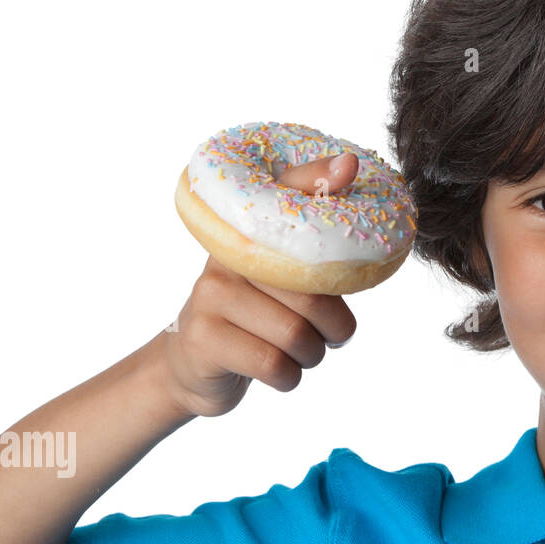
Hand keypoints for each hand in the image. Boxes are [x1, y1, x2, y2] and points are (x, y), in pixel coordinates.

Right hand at [161, 151, 360, 417]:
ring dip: (313, 355)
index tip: (350, 166)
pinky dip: (290, 377)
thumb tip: (351, 173)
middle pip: (310, 294)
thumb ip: (318, 249)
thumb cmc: (256, 318)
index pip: (284, 195)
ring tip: (303, 353)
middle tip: (332, 336)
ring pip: (295, 334)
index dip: (317, 180)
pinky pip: (272, 364)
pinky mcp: (204, 341)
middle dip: (336, 327)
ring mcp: (209, 299)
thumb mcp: (283, 282)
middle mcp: (225, 261)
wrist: (193, 367)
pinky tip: (281, 372)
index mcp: (248, 239)